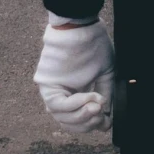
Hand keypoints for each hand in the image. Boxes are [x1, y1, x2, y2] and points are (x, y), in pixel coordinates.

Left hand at [34, 17, 114, 133]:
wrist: (82, 27)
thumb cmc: (93, 45)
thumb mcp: (104, 75)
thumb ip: (104, 95)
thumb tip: (107, 118)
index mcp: (73, 92)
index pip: (77, 119)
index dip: (91, 126)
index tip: (105, 124)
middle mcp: (60, 94)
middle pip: (68, 122)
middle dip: (87, 123)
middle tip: (101, 115)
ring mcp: (51, 90)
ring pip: (61, 117)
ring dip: (82, 115)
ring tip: (97, 107)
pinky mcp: (46, 85)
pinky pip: (58, 105)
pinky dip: (75, 105)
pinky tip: (90, 98)